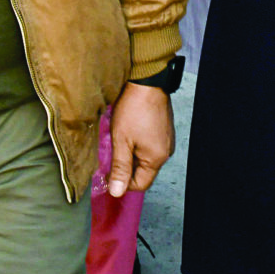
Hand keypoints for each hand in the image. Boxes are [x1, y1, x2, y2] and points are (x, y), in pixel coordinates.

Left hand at [105, 82, 174, 197]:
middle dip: (126, 165)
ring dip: (131, 154)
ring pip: (146, 158)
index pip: (140, 185)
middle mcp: (166, 152)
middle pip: (143, 172)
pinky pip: (150, 146)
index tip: (108, 171)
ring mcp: (167, 140)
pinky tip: (131, 130)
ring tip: (121, 137)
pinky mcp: (165, 130)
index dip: (122, 182)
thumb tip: (117, 192)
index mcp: (157, 158)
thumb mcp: (121, 140)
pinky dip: (139, 143)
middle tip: (112, 151)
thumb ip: (120, 168)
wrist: (147, 81)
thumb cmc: (133, 109)